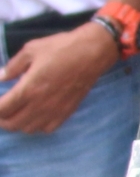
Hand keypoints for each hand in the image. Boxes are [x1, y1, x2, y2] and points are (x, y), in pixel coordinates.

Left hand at [0, 25, 119, 133]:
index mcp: (28, 88)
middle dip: (2, 120)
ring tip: (16, 115)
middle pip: (13, 124)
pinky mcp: (67, 111)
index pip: (3, 109)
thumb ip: (13, 66)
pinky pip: (48, 128)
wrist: (93, 52)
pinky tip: (36, 116)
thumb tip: (2, 77)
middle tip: (1, 111)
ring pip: (29, 129)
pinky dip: (38, 126)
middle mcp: (40, 104)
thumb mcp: (31, 49)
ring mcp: (55, 110)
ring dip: (18, 124)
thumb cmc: (61, 48)